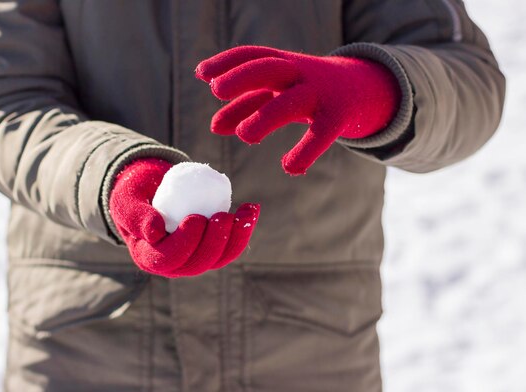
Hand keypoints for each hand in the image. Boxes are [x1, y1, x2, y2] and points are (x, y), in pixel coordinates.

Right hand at [109, 158, 259, 277]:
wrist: (149, 189)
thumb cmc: (134, 194)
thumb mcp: (126, 201)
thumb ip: (135, 215)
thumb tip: (155, 232)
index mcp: (148, 258)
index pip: (169, 259)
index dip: (186, 243)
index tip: (196, 218)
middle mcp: (172, 265)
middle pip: (198, 263)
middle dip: (216, 242)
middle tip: (223, 215)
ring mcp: (193, 259)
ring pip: (218, 258)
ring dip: (236, 237)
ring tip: (247, 211)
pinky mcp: (209, 249)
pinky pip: (230, 247)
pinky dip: (243, 229)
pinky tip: (251, 209)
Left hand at [195, 45, 400, 174]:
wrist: (361, 89)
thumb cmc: (307, 90)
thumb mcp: (277, 92)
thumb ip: (247, 105)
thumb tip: (214, 127)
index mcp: (282, 64)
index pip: (253, 55)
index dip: (226, 62)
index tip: (200, 73)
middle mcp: (299, 73)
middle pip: (270, 67)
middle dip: (242, 76)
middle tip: (216, 90)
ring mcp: (319, 94)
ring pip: (291, 101)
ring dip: (266, 116)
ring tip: (244, 135)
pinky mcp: (337, 117)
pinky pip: (321, 134)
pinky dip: (305, 152)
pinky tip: (290, 167)